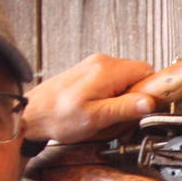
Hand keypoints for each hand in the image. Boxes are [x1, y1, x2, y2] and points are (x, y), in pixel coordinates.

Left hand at [23, 53, 158, 143]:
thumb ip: (124, 108)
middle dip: (135, 97)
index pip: (147, 72)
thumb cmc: (57, 117)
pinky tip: (98, 109)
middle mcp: (101, 62)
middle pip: (137, 75)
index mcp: (107, 70)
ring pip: (125, 79)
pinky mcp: (88, 73)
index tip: (143, 107)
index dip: (149, 92)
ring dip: (122, 98)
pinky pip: (111, 81)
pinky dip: (111, 96)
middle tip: (121, 115)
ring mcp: (94, 65)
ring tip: (106, 114)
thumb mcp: (96, 118)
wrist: (31, 115)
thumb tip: (150, 102)